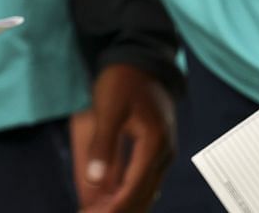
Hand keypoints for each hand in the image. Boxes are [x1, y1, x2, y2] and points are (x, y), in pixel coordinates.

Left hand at [75, 64, 175, 212]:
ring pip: (146, 191)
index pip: (134, 188)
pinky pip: (145, 180)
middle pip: (142, 195)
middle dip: (117, 210)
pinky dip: (128, 192)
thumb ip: (102, 144)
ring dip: (123, 204)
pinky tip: (111, 199)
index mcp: (154, 145)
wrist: (144, 60)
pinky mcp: (157, 150)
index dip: (112, 207)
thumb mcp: (108, 108)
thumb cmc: (124, 80)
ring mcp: (163, 153)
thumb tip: (95, 180)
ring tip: (96, 212)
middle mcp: (164, 154)